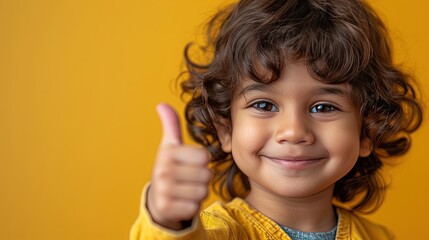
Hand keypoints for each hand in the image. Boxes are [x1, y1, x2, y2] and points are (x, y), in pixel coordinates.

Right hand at [146, 103, 210, 229]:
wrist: (157, 199)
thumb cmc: (170, 169)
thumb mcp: (170, 147)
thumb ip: (171, 126)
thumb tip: (161, 104)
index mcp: (167, 153)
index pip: (205, 157)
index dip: (201, 162)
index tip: (188, 164)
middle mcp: (163, 171)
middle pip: (206, 175)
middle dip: (201, 179)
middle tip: (187, 180)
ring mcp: (163, 191)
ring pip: (202, 192)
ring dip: (198, 193)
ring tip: (185, 190)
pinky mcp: (167, 208)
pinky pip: (195, 207)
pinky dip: (192, 206)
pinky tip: (181, 202)